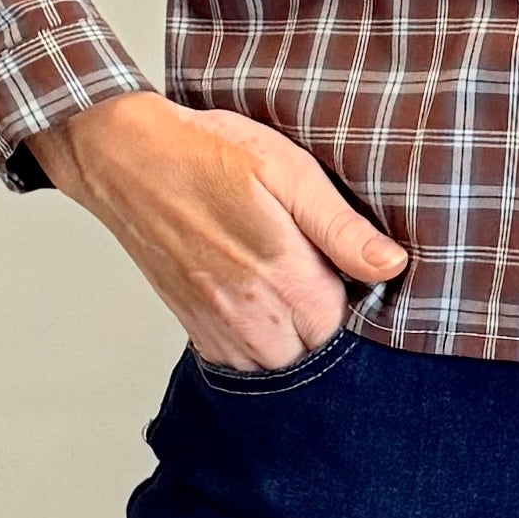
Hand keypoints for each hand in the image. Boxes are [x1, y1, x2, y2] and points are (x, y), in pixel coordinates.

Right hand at [32, 91, 409, 368]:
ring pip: (276, 364)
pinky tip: (259, 304)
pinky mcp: (192, 324)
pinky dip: (254, 344)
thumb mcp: (288, 171)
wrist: (126, 157)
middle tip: (318, 277)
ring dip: (290, 339)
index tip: (349, 271)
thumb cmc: (207, 153)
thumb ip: (341, 226)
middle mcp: (250, 314)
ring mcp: (217, 324)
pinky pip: (237, 362)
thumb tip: (392, 265)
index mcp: (283, 276)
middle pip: (313, 353)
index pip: (348, 328)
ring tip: (288, 289)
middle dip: (325, 325)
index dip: (357, 301)